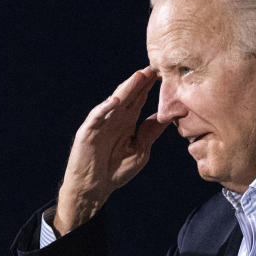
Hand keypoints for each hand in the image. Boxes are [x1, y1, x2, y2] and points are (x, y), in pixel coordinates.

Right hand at [53, 67, 168, 234]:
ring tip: (138, 77)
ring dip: (126, 89)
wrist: (95, 188)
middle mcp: (115, 118)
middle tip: (154, 68)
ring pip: (115, 102)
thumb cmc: (116, 171)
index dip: (150, 88)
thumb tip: (167, 117)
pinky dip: (105, 108)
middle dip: (141, 82)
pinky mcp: (88, 132)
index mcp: (128, 122)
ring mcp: (101, 123)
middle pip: (130, 96)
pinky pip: (97, 117)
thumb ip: (150, 133)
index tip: (165, 75)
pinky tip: (115, 101)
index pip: (140, 100)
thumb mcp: (140, 151)